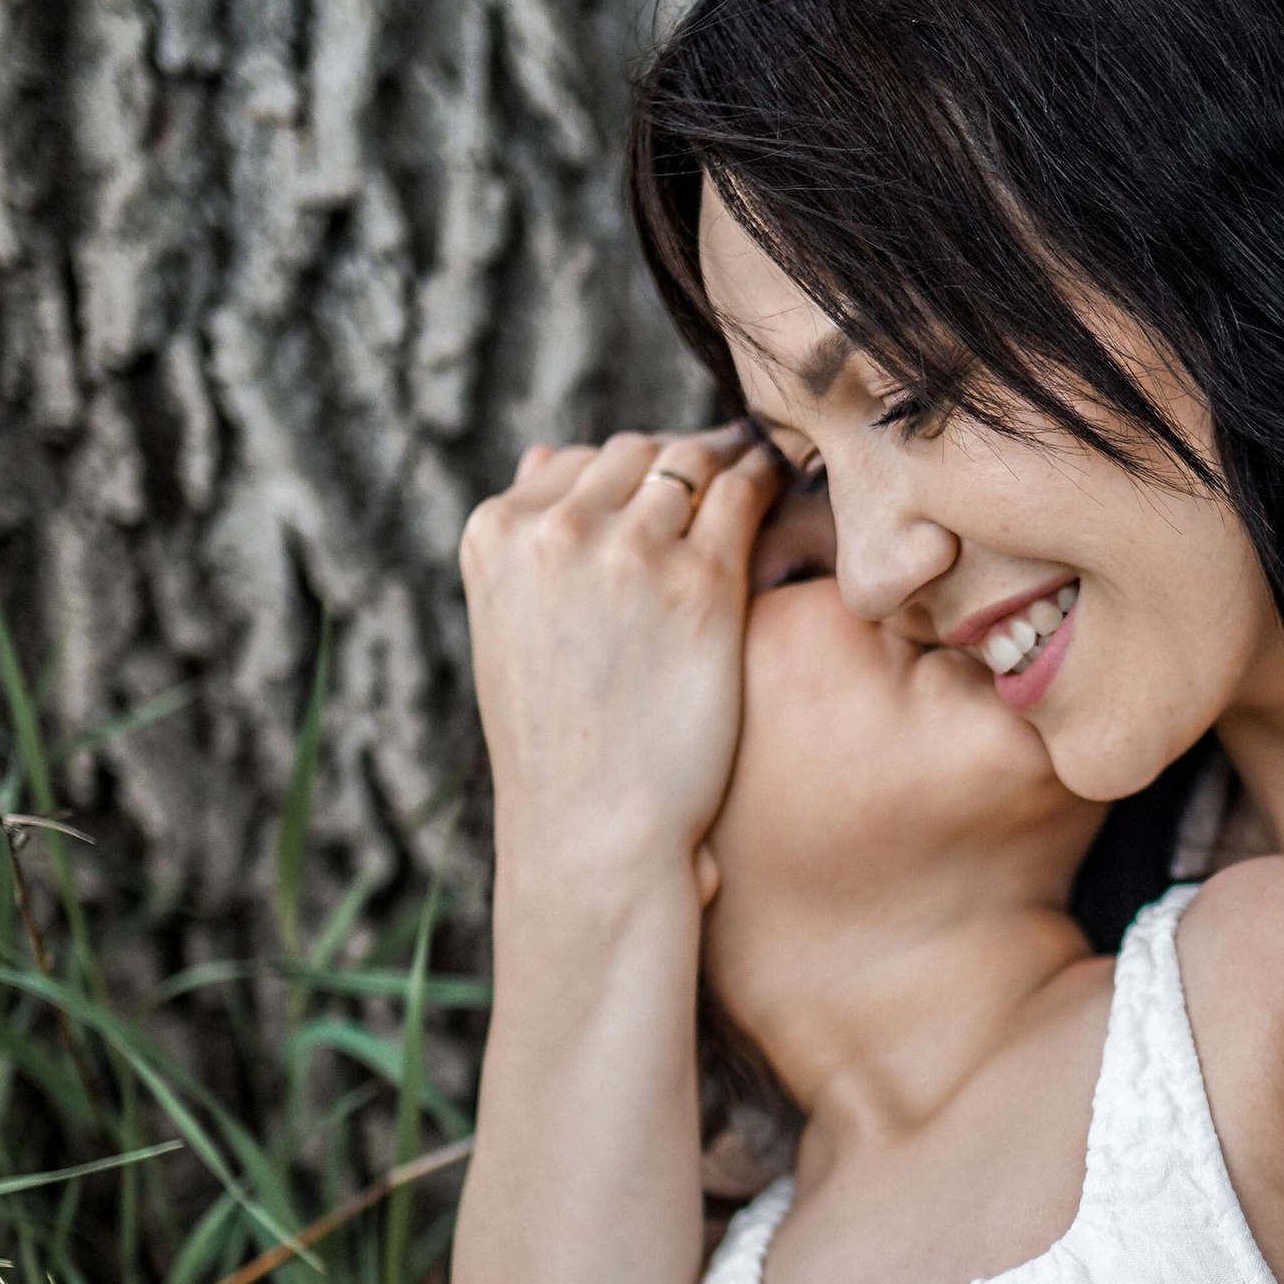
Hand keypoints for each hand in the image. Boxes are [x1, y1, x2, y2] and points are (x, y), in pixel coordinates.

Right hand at [458, 425, 800, 886]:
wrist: (593, 829)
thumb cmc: (562, 745)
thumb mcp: (511, 631)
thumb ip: (527, 543)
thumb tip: (545, 454)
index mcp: (495, 535)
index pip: (575, 462)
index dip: (629, 469)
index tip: (667, 478)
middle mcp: (554, 530)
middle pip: (636, 454)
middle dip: (683, 457)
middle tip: (730, 458)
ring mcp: (628, 551)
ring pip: (693, 463)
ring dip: (734, 457)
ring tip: (765, 460)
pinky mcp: (702, 582)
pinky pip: (745, 496)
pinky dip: (768, 481)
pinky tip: (788, 489)